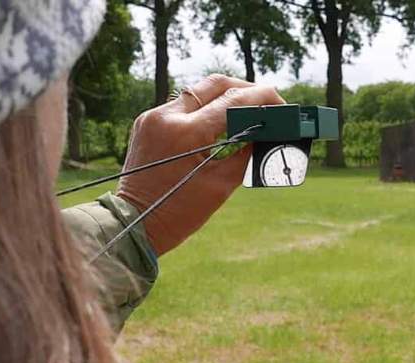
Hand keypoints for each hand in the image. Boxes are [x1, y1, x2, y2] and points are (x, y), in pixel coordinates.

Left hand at [118, 75, 284, 255]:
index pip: (233, 101)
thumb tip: (266, 133)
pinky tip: (220, 121)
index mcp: (186, 133)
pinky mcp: (147, 122)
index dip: (263, 98)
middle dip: (246, 89)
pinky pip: (182, 105)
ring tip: (248, 110)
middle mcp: (166, 116)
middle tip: (268, 103)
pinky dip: (205, 108)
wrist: (133, 225)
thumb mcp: (221, 185)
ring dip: (225, 96)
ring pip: (198, 91)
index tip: (282, 104)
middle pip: (216, 84)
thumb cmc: (178, 214)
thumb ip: (246, 153)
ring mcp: (153, 117)